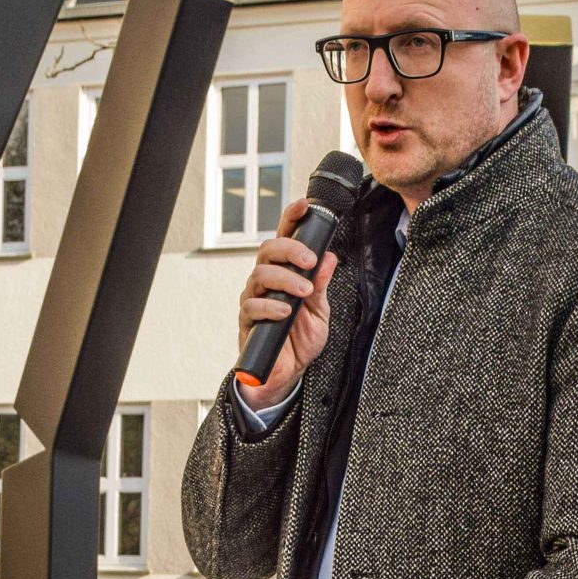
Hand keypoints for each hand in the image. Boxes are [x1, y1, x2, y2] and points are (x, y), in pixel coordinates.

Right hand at [236, 198, 339, 408]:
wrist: (288, 372)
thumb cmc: (300, 339)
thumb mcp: (320, 311)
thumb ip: (322, 285)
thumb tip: (330, 257)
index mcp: (284, 272)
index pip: (285, 238)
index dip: (291, 218)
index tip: (304, 205)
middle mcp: (266, 280)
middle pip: (268, 250)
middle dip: (290, 250)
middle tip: (309, 261)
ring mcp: (254, 298)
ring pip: (260, 274)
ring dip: (285, 280)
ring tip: (303, 292)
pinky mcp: (247, 320)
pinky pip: (252, 306)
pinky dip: (270, 306)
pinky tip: (285, 312)